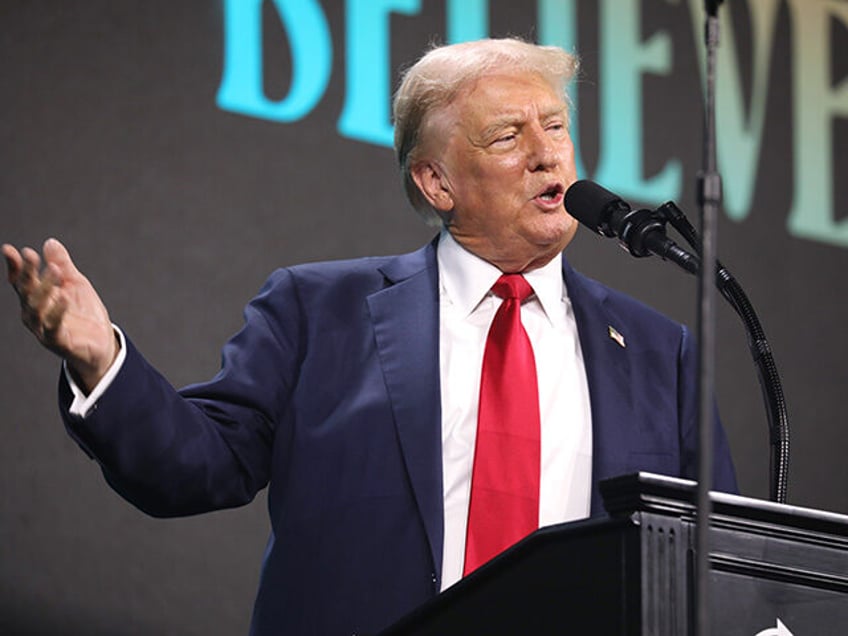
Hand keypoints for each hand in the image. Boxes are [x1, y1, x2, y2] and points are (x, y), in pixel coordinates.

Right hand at [3, 238, 117, 391]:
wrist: (101, 343)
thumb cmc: (83, 313)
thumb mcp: (76, 284)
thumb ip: (63, 265)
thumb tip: (50, 242)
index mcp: (37, 297)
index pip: (21, 280)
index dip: (15, 266)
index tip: (10, 250)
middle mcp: (34, 313)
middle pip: (26, 291)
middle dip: (28, 273)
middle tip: (32, 255)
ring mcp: (43, 329)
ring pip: (36, 308)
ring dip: (43, 289)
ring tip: (54, 271)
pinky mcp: (57, 342)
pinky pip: (53, 327)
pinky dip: (57, 312)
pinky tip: (63, 298)